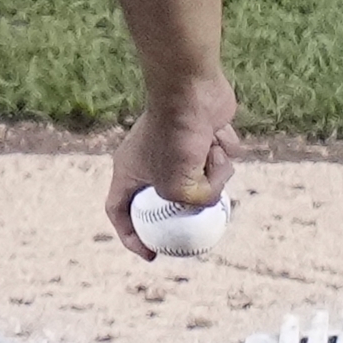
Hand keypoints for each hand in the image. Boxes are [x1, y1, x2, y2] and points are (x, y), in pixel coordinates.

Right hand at [104, 74, 238, 260]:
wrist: (191, 89)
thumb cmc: (176, 137)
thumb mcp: (179, 188)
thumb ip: (192, 205)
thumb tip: (211, 200)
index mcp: (129, 172)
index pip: (119, 212)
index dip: (131, 237)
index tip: (152, 253)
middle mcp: (149, 160)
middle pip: (167, 198)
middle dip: (190, 203)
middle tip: (205, 215)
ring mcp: (176, 147)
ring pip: (201, 178)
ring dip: (214, 172)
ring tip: (211, 153)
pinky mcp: (201, 135)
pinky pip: (218, 157)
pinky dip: (223, 150)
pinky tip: (218, 133)